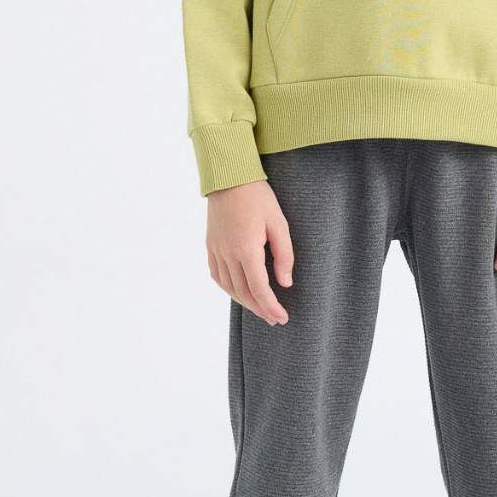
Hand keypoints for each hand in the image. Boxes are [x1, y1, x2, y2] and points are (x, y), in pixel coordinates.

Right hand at [206, 180, 293, 324]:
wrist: (229, 178)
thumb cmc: (258, 197)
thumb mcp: (279, 223)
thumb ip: (284, 255)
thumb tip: (285, 283)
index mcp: (246, 248)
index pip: (259, 288)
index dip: (271, 306)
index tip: (282, 318)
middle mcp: (228, 253)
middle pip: (243, 292)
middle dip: (260, 309)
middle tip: (274, 319)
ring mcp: (216, 250)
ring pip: (229, 287)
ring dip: (245, 302)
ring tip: (260, 309)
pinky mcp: (210, 246)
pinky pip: (217, 275)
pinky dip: (229, 289)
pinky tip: (239, 292)